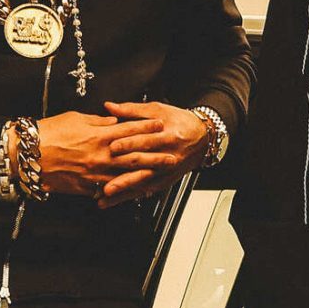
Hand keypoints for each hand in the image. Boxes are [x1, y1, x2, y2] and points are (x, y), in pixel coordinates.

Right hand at [34, 109, 174, 198]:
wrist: (28, 154)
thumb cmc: (49, 133)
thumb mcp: (75, 119)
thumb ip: (97, 121)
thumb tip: (113, 121)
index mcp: (99, 135)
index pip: (129, 129)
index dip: (147, 126)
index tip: (161, 124)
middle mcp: (101, 155)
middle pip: (135, 155)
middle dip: (155, 155)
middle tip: (172, 155)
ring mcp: (94, 173)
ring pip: (125, 175)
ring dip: (144, 176)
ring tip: (159, 175)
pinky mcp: (86, 186)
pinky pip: (107, 189)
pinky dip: (121, 191)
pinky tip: (133, 192)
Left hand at [88, 101, 211, 207]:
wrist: (202, 137)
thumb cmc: (180, 122)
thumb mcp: (158, 110)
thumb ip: (132, 110)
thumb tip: (110, 106)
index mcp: (168, 136)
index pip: (146, 140)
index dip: (129, 144)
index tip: (112, 147)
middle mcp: (168, 156)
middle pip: (144, 166)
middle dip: (124, 174)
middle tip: (106, 180)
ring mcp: (167, 171)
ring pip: (143, 182)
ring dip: (124, 190)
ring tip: (107, 195)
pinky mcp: (165, 180)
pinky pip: (146, 190)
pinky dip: (130, 195)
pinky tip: (117, 200)